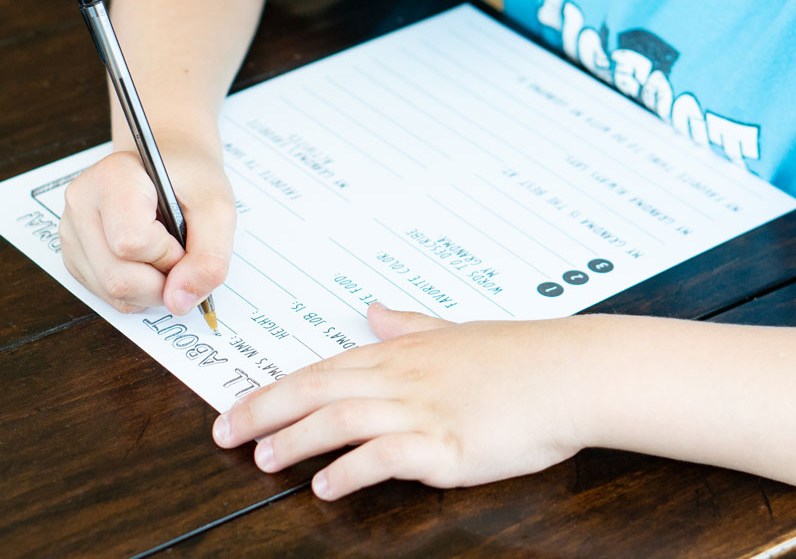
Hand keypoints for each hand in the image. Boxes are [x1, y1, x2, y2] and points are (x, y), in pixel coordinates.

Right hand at [59, 147, 235, 314]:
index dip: (168, 255)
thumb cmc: (191, 181)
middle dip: (162, 282)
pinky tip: (148, 265)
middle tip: (180, 256)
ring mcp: (72, 231)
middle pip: (117, 278)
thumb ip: (210, 256)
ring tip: (165, 257)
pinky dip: (137, 292)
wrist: (170, 168)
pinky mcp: (74, 255)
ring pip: (110, 292)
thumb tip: (179, 302)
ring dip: (151, 290)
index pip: (132, 243)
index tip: (183, 239)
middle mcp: (82, 203)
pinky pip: (105, 296)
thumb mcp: (218, 208)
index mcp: (112, 177)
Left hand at [212, 303, 594, 499]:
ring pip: (341, 418)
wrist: (571, 372)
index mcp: (401, 353)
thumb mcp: (455, 331)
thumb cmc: (519, 355)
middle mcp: (402, 378)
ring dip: (296, 439)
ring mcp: (423, 410)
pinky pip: (386, 456)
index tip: (238, 406)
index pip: (322, 368)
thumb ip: (408, 324)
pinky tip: (326, 486)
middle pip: (317, 389)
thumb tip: (374, 309)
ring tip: (262, 460)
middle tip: (224, 434)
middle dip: (264, 411)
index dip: (275, 389)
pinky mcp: (448, 445)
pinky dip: (351, 470)